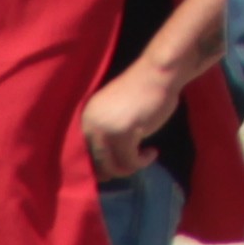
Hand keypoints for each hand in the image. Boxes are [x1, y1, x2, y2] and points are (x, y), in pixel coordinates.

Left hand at [79, 60, 180, 182]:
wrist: (159, 73)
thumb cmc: (143, 90)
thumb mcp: (115, 113)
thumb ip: (106, 133)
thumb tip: (105, 165)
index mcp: (86, 118)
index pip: (84, 153)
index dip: (98, 166)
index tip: (112, 171)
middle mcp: (91, 125)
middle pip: (96, 163)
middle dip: (114, 171)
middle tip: (130, 167)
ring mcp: (106, 130)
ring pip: (112, 166)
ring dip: (129, 168)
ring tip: (143, 158)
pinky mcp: (123, 135)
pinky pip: (130, 161)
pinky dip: (142, 162)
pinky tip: (152, 153)